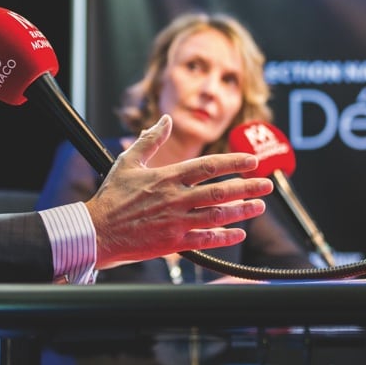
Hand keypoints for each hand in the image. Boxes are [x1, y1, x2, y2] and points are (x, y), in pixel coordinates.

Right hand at [85, 114, 273, 269]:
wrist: (97, 231)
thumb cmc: (111, 196)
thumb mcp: (128, 162)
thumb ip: (149, 140)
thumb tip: (165, 121)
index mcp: (167, 177)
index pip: (208, 166)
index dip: (233, 162)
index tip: (252, 160)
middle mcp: (175, 199)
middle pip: (220, 191)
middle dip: (248, 187)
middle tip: (268, 184)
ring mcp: (176, 222)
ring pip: (218, 215)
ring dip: (242, 211)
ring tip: (260, 207)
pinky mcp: (173, 243)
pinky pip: (206, 240)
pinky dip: (224, 237)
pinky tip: (239, 233)